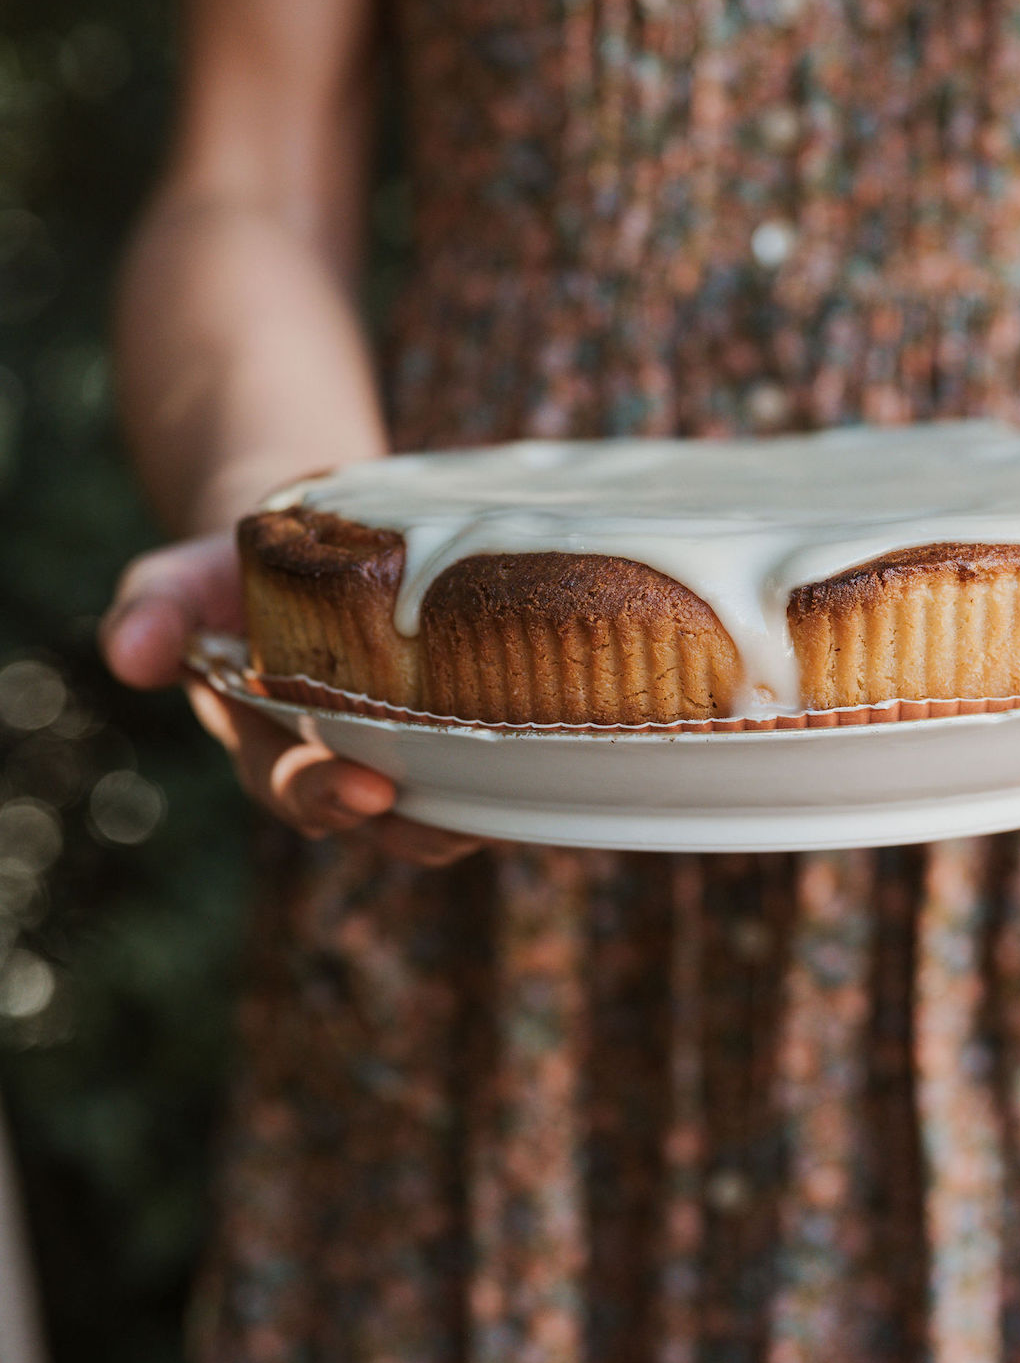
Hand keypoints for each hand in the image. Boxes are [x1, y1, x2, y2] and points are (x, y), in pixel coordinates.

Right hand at [101, 531, 478, 865]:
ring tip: (508, 809)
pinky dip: (508, 769)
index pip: (289, 787)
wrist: (298, 538)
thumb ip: (154, 613)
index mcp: (267, 740)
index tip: (362, 789)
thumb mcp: (180, 581)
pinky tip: (550, 764)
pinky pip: (476, 763)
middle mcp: (332, 757)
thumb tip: (125, 655)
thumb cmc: (231, 570)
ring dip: (470, 814)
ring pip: (434, 804)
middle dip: (407, 825)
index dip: (322, 797)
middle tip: (449, 821)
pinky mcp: (443, 721)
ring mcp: (392, 747)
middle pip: (373, 816)